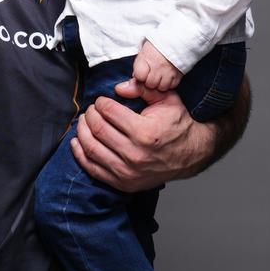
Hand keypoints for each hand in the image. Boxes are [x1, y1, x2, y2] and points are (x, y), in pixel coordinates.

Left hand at [70, 82, 214, 191]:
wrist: (191, 155)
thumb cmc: (178, 125)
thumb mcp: (167, 99)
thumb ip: (143, 88)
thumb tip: (118, 87)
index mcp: (144, 132)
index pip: (108, 112)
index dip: (100, 103)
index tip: (101, 101)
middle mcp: (134, 154)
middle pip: (97, 128)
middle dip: (90, 115)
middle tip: (91, 110)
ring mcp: (127, 171)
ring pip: (91, 148)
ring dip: (82, 131)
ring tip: (84, 122)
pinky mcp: (122, 183)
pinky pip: (92, 168)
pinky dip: (80, 154)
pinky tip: (77, 141)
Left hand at [133, 40, 182, 90]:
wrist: (177, 40)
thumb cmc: (158, 45)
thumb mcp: (145, 50)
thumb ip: (139, 64)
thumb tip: (135, 76)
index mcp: (147, 57)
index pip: (139, 76)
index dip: (140, 76)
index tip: (142, 73)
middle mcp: (158, 66)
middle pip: (150, 84)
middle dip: (150, 81)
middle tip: (152, 74)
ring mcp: (169, 71)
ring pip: (162, 87)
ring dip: (160, 84)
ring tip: (161, 75)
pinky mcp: (179, 74)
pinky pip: (172, 86)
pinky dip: (170, 83)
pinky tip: (168, 76)